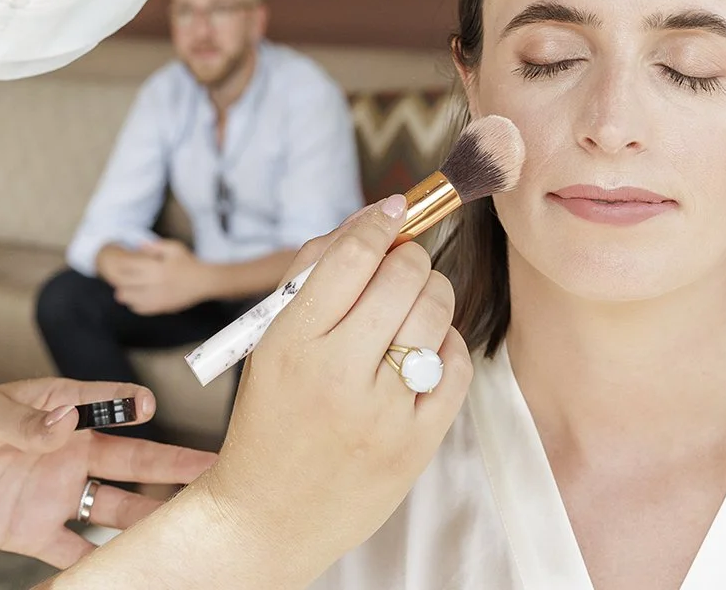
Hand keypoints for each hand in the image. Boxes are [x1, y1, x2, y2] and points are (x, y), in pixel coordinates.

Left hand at [0, 380, 215, 567]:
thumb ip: (26, 421)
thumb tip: (67, 419)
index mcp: (54, 408)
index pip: (106, 405)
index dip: (130, 406)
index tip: (151, 409)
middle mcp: (64, 450)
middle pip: (129, 460)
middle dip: (171, 465)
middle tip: (211, 469)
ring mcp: (53, 492)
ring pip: (114, 506)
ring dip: (147, 516)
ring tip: (184, 527)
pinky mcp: (33, 529)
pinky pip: (74, 551)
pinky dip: (98, 565)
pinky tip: (127, 573)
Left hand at [111, 240, 210, 315]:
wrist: (204, 282)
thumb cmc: (188, 263)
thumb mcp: (174, 248)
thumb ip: (155, 246)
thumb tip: (138, 246)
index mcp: (156, 267)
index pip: (130, 266)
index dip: (122, 265)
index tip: (120, 265)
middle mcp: (155, 283)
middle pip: (127, 283)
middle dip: (120, 281)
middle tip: (118, 279)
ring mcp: (158, 297)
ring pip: (131, 299)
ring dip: (124, 295)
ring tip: (122, 292)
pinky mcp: (162, 307)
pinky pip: (142, 309)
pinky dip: (135, 305)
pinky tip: (135, 301)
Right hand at [193, 198, 472, 576]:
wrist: (268, 515)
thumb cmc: (268, 420)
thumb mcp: (270, 345)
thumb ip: (311, 280)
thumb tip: (371, 223)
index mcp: (291, 343)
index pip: (351, 257)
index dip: (379, 221)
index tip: (393, 209)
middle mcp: (338, 375)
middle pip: (402, 277)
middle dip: (409, 256)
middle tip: (402, 262)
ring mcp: (383, 412)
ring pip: (435, 315)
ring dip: (432, 293)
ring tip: (415, 302)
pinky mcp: (416, 444)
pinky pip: (456, 368)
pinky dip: (448, 345)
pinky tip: (427, 348)